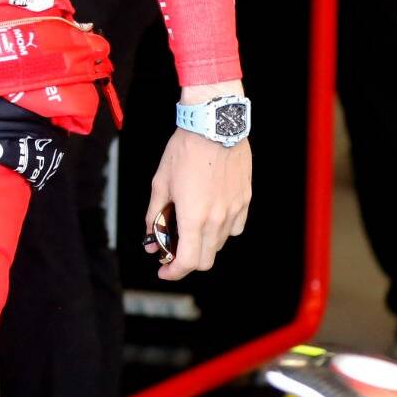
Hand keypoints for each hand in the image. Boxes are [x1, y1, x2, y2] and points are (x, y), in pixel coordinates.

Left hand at [147, 123, 251, 280]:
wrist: (214, 124)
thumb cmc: (184, 150)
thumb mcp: (160, 182)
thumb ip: (155, 214)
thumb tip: (151, 236)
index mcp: (194, 217)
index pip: (187, 261)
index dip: (173, 272)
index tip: (164, 270)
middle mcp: (217, 219)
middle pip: (205, 260)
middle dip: (186, 261)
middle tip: (173, 250)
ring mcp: (234, 210)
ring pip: (219, 244)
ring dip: (203, 244)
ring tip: (189, 227)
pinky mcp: (245, 200)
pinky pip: (235, 227)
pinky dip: (221, 230)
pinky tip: (210, 215)